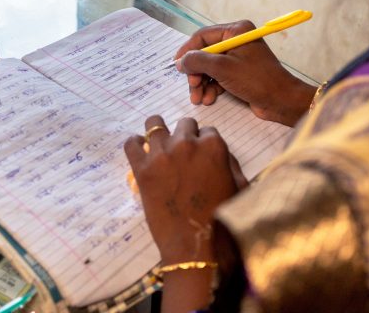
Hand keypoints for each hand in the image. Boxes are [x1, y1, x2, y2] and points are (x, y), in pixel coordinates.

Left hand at [124, 116, 245, 263]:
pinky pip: (131, 143)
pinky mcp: (142, 169)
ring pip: (154, 123)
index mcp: (213, 146)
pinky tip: (139, 150)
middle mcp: (187, 143)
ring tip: (156, 143)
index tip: (199, 154)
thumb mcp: (238, 186)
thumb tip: (216, 151)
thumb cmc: (222, 218)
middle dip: (184, 135)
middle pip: (184, 124)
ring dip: (157, 130)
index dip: (203, 142)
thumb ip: (229, 162)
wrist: (195, 245)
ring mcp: (162, 154)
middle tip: (181, 153)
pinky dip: (134, 143)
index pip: (207, 130)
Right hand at [175, 21, 316, 125]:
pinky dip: (211, 88)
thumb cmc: (256, 80)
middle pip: (205, 53)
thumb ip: (198, 61)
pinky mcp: (239, 73)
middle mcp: (236, 41)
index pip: (203, 36)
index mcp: (235, 31)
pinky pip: (218, 77)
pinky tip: (209, 99)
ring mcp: (238, 57)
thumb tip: (180, 61)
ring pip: (209, 68)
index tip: (176, 65)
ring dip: (201, 83)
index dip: (187, 51)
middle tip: (192, 87)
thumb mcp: (223, 68)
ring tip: (199, 98)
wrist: (281, 101)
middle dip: (196, 72)